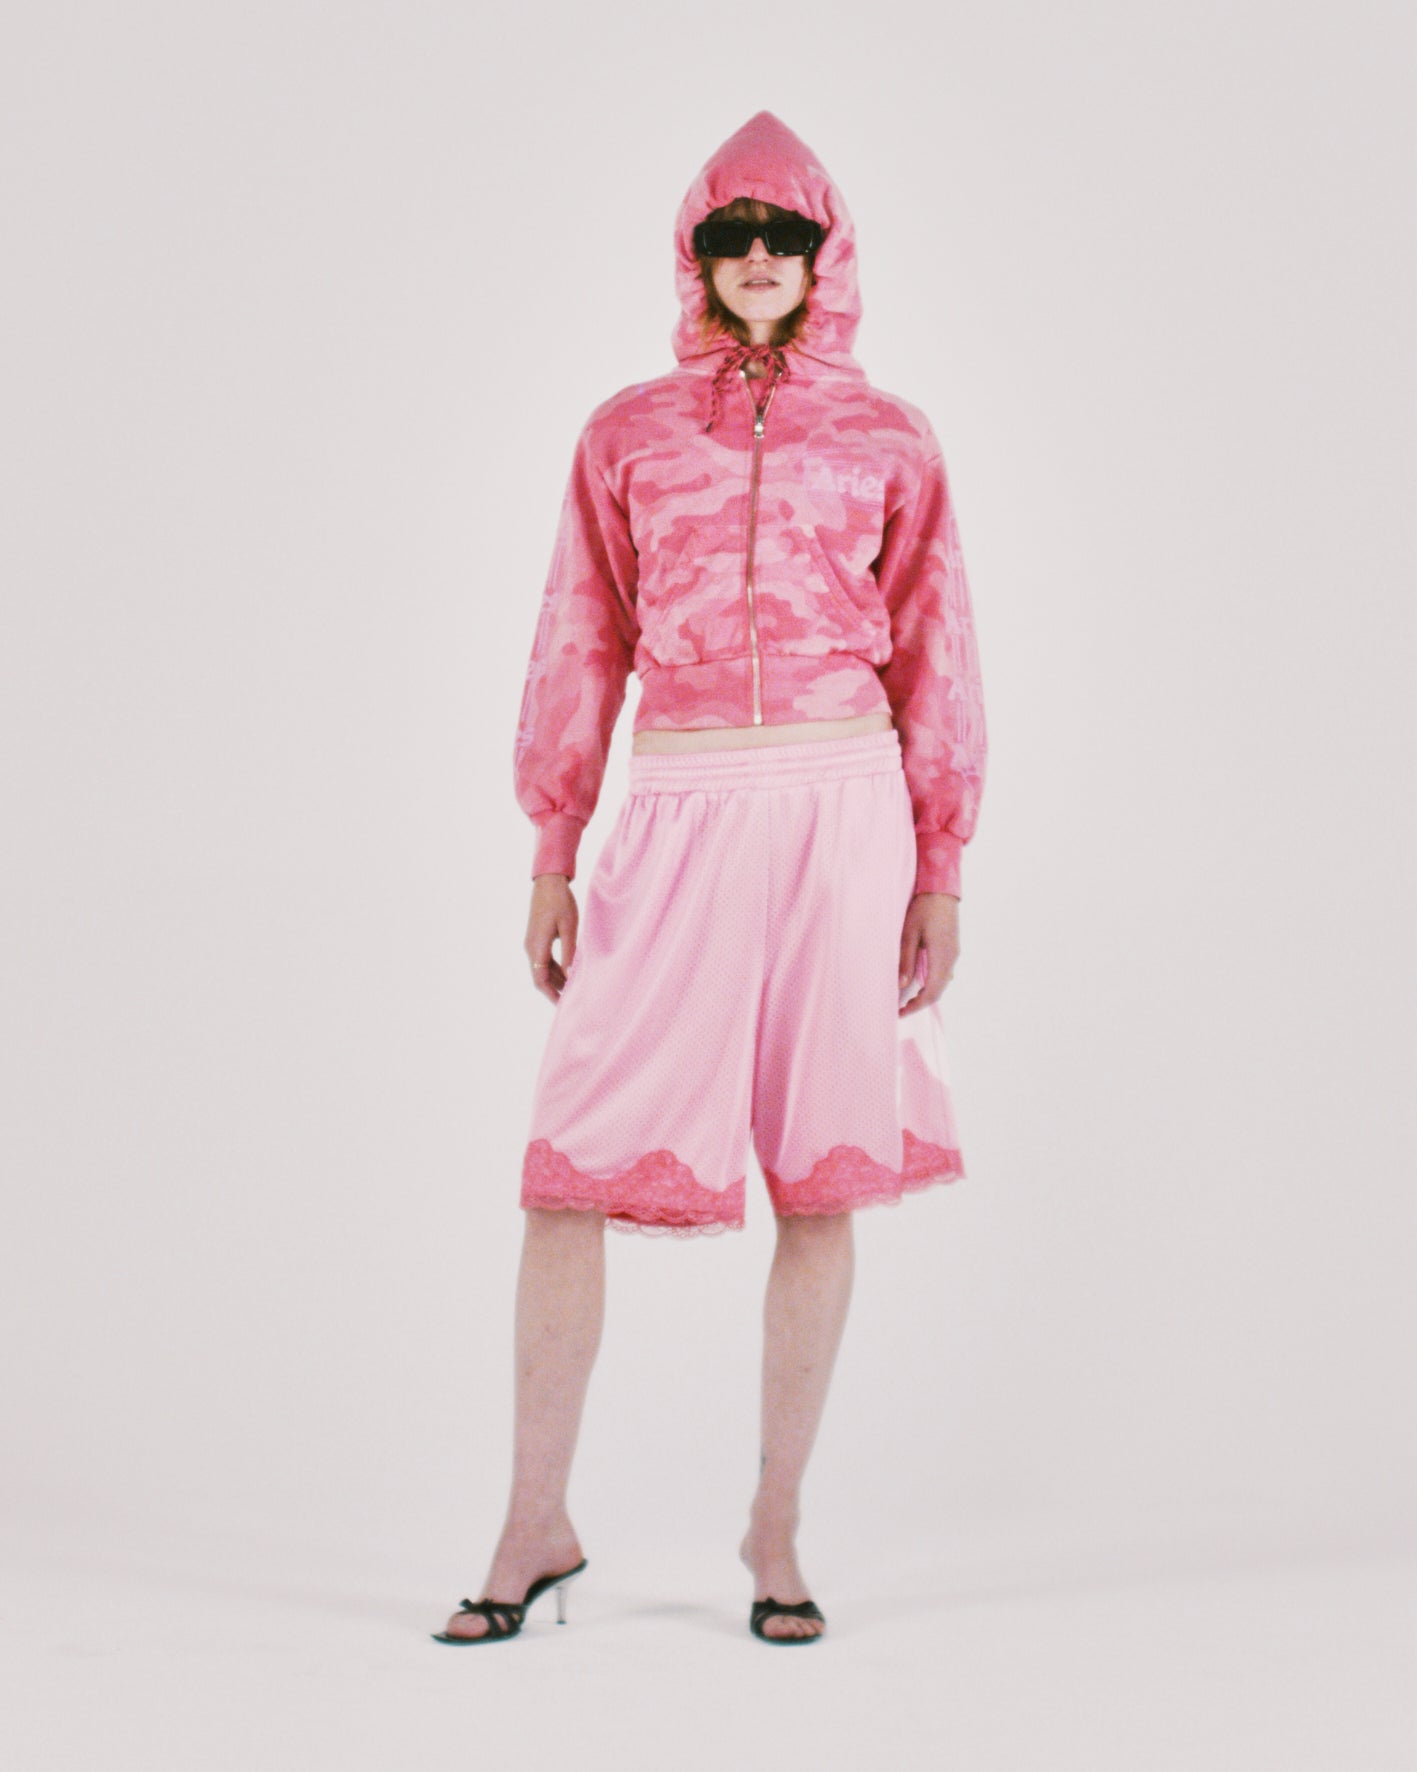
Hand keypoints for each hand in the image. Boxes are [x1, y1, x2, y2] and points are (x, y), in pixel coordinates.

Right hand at [527, 875, 577, 1002]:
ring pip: (543, 968)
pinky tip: (569, 971)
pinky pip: (544, 959)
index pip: (540, 980)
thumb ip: (569, 953)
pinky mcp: (536, 937)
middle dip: (555, 990)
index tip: (563, 1005)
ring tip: (573, 987)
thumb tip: (571, 976)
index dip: (551, 995)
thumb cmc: (560, 902)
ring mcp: (532, 943)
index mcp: (537, 947)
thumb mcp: (569, 928)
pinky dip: (556, 968)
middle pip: (540, 977)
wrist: (548, 882)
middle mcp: (531, 947)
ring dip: (557, 979)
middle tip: (572, 1000)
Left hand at [898, 891, 958, 1015]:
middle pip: (938, 991)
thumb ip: (906, 960)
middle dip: (920, 1003)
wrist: (941, 889)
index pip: (931, 992)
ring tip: (907, 998)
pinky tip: (919, 982)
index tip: (900, 1012)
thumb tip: (902, 986)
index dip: (916, 1006)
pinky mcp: (952, 948)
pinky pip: (944, 973)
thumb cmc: (923, 908)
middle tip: (900, 1009)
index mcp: (941, 957)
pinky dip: (931, 983)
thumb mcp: (909, 934)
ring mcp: (954, 953)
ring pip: (942, 983)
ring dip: (926, 994)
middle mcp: (951, 958)